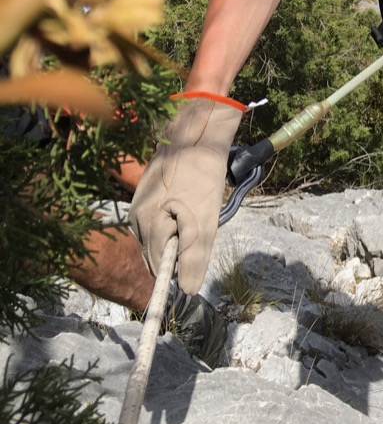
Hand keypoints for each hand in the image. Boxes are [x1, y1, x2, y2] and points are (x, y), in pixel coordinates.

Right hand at [128, 94, 243, 293]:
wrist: (199, 132)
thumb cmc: (202, 174)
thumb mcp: (205, 220)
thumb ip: (194, 257)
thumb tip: (188, 291)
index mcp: (146, 224)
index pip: (157, 266)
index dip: (176, 271)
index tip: (192, 270)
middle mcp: (136, 216)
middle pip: (157, 252)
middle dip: (178, 249)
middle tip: (200, 227)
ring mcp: (139, 203)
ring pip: (159, 236)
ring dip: (178, 233)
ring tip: (196, 211)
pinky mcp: (147, 193)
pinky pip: (160, 219)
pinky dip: (175, 218)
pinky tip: (189, 201)